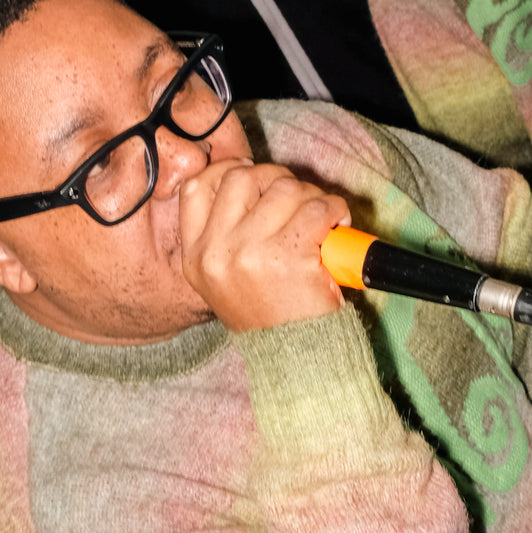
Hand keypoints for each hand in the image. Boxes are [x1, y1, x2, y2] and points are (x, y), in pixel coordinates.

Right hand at [178, 158, 350, 332]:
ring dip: (311, 197)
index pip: (198, 187)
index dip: (228, 170)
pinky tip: (335, 226)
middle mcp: (216, 252)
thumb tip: (254, 173)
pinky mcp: (289, 257)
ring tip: (320, 220)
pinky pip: (318, 208)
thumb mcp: (225, 278)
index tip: (253, 174)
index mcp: (196, 256)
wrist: (296, 362)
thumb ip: (227, 231)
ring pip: (285, 188)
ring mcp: (250, 253)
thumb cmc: (268, 315)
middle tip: (297, 201)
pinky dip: (334, 210)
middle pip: (244, 178)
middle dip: (278, 180)